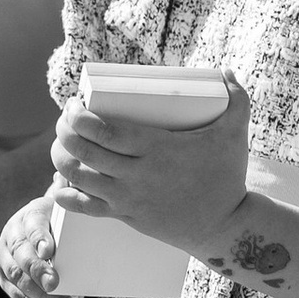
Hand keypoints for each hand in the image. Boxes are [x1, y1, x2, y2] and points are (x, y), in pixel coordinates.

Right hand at [0, 190, 74, 297]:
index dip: (39, 239)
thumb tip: (67, 174)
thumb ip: (65, 191)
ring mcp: (5, 262)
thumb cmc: (55, 218)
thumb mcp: (60, 203)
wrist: (35, 230)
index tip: (50, 252)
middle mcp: (11, 238)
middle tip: (57, 285)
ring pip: (19, 282)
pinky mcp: (7, 282)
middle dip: (39, 273)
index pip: (31, 227)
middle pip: (21, 258)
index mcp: (26, 217)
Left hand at [50, 78, 251, 253]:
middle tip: (66, 118)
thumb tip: (227, 70)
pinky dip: (67, 195)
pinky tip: (60, 183)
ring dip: (62, 158)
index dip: (80, 117)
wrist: (225, 227)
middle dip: (65, 131)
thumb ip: (237, 99)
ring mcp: (129, 198)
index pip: (105, 132)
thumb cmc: (228, 177)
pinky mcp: (126, 216)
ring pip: (79, 178)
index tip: (74, 104)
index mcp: (157, 149)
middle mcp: (137, 174)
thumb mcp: (236, 134)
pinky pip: (86, 208)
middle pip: (85, 152)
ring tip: (63, 143)